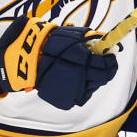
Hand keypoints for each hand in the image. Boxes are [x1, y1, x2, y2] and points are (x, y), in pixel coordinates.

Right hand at [0, 17, 117, 108]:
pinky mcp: (67, 100)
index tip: (111, 55)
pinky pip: (82, 95)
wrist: (24, 61)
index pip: (107, 64)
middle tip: (104, 63)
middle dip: (106, 69)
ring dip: (94, 78)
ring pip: (94, 86)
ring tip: (86, 70)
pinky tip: (76, 79)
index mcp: (82, 60)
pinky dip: (83, 87)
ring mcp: (74, 91)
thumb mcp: (70, 35)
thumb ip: (89, 37)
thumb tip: (105, 38)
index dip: (111, 60)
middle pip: (104, 77)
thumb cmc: (47, 44)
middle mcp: (80, 77)